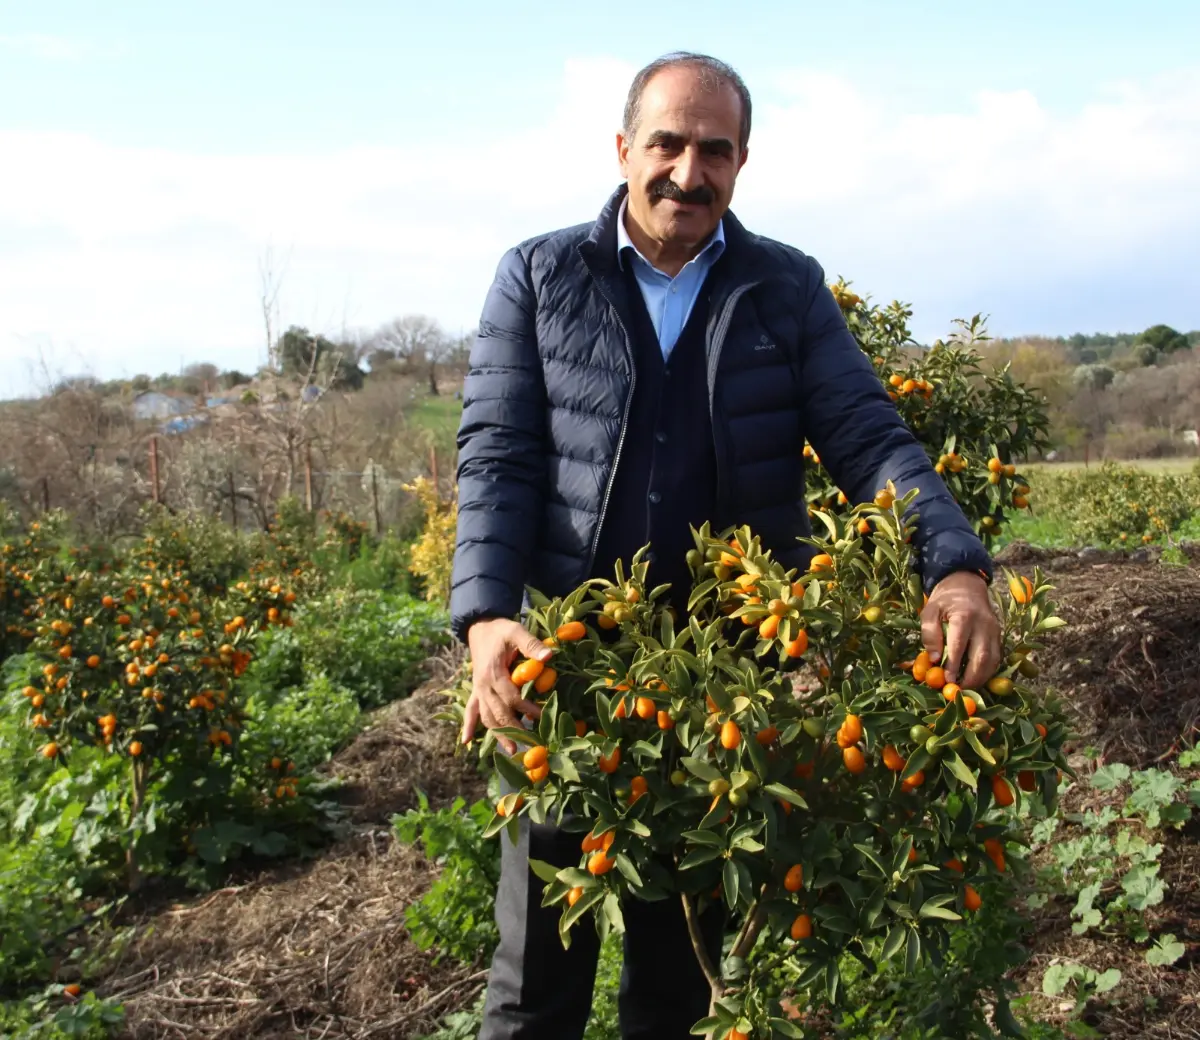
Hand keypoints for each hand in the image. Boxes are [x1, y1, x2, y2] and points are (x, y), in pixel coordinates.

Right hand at [461, 618, 550, 752]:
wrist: (480, 628)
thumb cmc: (500, 631)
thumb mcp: (515, 631)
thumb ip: (530, 644)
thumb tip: (548, 657)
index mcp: (493, 673)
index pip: (511, 696)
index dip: (526, 708)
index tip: (542, 716)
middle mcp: (483, 685)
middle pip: (498, 712)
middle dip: (514, 729)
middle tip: (530, 744)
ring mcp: (479, 690)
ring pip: (487, 716)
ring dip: (497, 734)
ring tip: (511, 750)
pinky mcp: (477, 691)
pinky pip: (471, 711)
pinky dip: (468, 726)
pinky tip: (466, 741)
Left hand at [920, 571, 1000, 690]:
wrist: (966, 585)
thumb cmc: (944, 600)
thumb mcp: (930, 611)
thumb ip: (930, 633)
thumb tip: (934, 659)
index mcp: (964, 615)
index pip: (959, 645)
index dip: (954, 665)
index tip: (947, 680)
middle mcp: (984, 624)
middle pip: (981, 655)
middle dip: (971, 677)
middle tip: (959, 691)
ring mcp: (994, 630)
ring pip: (993, 659)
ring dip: (981, 677)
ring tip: (968, 689)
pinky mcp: (999, 635)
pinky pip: (997, 657)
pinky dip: (988, 671)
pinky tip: (977, 679)